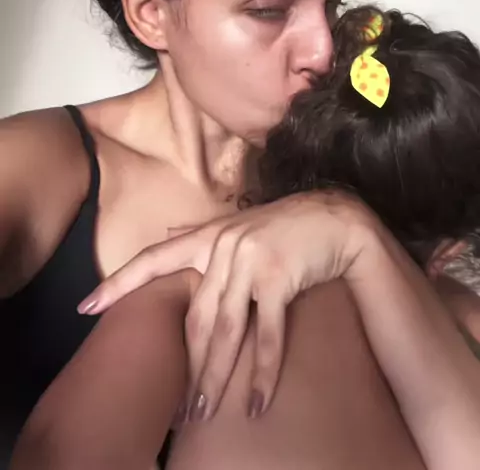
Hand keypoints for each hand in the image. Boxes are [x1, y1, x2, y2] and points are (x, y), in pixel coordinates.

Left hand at [78, 191, 374, 418]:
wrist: (334, 218)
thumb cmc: (283, 226)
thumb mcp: (237, 225)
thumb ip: (201, 234)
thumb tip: (169, 232)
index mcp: (208, 236)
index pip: (153, 258)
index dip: (119, 282)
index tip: (86, 306)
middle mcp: (222, 247)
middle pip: (194, 315)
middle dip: (184, 363)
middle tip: (173, 406)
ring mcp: (249, 262)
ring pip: (224, 329)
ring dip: (212, 375)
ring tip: (200, 413)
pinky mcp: (277, 278)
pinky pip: (266, 333)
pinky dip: (261, 371)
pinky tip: (254, 402)